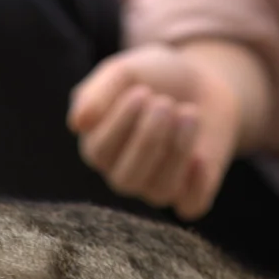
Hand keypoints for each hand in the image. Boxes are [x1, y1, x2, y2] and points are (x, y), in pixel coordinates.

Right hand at [67, 44, 249, 219]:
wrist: (201, 81)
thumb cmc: (154, 77)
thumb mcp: (124, 72)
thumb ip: (98, 93)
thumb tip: (77, 124)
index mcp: (100, 148)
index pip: (100, 152)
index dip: (120, 125)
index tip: (141, 91)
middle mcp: (124, 174)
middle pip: (126, 179)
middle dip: (148, 140)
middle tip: (164, 103)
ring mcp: (156, 187)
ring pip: (160, 190)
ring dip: (177, 150)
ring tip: (189, 113)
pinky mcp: (191, 192)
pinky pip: (191, 207)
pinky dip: (197, 186)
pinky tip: (201, 156)